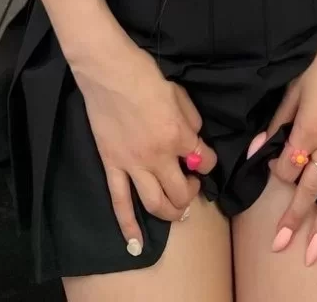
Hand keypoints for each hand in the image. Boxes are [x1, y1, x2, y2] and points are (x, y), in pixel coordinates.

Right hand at [73, 39, 217, 254]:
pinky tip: (135, 245)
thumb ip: (190, 120)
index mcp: (178, 136)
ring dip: (169, 212)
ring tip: (176, 210)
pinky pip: (119, 202)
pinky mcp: (111, 165)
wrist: (108, 70)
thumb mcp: (178, 93)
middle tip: (191, 187)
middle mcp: (158, 157)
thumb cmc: (145, 75)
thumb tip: (193, 138)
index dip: (207, 163)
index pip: (204, 161)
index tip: (203, 160)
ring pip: (154, 203)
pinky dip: (128, 226)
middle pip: (181, 192)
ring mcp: (133, 164)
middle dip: (191, 194)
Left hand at [256, 29, 316, 266]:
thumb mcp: (293, 92)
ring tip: (314, 254)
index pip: (286, 166)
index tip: (275, 170)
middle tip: (280, 247)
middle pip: (308, 190)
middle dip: (293, 221)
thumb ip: (276, 124)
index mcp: (307, 130)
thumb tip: (255, 150)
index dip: (277, 173)